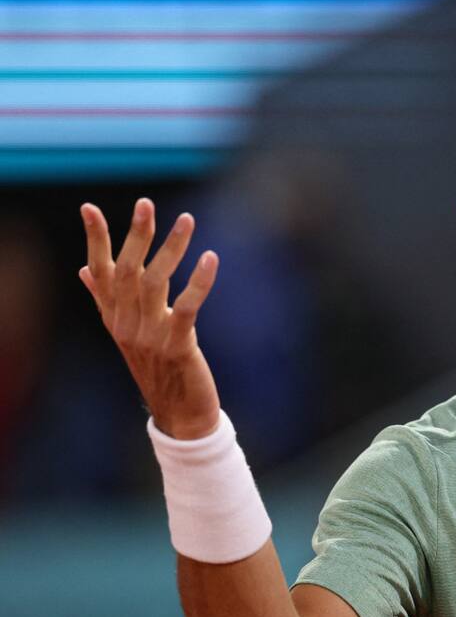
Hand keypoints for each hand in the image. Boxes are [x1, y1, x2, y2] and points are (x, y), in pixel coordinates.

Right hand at [79, 198, 221, 438]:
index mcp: (113, 317)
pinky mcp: (177, 347)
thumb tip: (84, 269)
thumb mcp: (127, 332)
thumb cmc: (158, 367)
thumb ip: (106, 299)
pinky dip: (199, 282)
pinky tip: (210, 258)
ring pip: (156, 284)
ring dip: (172, 249)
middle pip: (128, 271)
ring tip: (187, 220)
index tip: (89, 207)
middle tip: (146, 203)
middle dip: (136, 235)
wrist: (179, 413)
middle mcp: (125, 324)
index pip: (99, 271)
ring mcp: (149, 336)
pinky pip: (187, 308)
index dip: (95, 239)